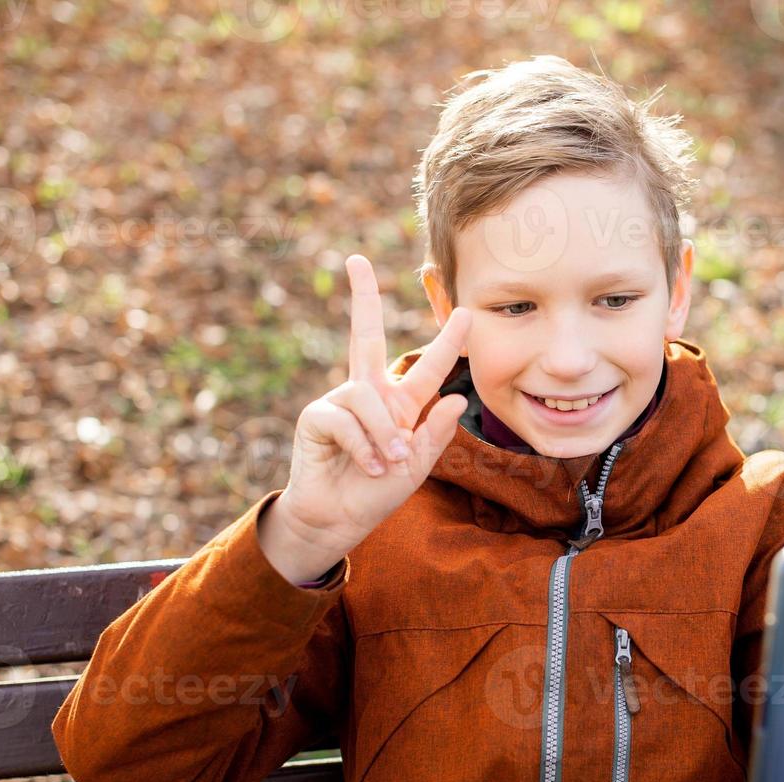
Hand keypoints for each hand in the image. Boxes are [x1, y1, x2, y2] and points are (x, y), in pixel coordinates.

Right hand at [275, 253, 470, 551]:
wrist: (339, 520)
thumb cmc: (376, 493)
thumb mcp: (418, 466)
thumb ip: (436, 434)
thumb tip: (457, 396)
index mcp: (400, 404)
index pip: (427, 366)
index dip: (447, 341)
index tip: (467, 312)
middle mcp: (369, 394)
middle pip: (366, 335)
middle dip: (362, 297)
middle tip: (357, 260)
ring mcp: (340, 402)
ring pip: (367, 398)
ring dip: (384, 435)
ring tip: (388, 463)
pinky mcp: (317, 417)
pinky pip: (345, 420)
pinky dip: (363, 446)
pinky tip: (367, 466)